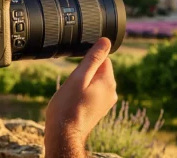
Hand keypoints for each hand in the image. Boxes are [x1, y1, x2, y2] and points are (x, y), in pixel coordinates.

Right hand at [45, 38, 117, 157]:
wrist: (64, 135)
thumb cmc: (67, 106)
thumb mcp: (79, 77)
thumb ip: (93, 58)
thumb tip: (106, 41)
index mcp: (109, 81)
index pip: (103, 58)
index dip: (87, 61)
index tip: (77, 73)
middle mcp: (112, 92)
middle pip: (99, 70)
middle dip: (85, 73)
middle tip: (73, 85)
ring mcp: (107, 102)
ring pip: (95, 81)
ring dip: (84, 84)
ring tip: (73, 95)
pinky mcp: (100, 109)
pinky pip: (93, 92)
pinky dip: (84, 93)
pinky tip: (75, 102)